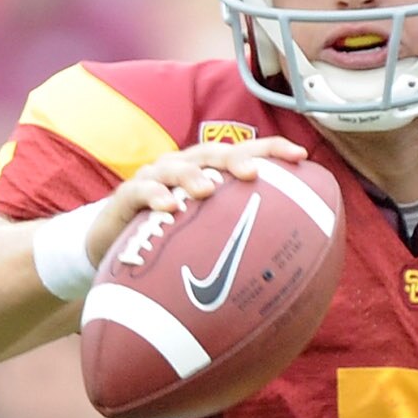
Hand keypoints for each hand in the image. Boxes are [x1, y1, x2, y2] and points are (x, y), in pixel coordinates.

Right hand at [86, 137, 310, 273]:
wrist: (116, 244)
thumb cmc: (173, 236)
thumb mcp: (211, 233)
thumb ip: (243, 237)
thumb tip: (293, 268)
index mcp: (208, 170)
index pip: (243, 152)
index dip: (271, 149)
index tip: (301, 155)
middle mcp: (183, 167)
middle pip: (211, 153)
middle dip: (234, 158)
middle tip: (252, 172)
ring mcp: (154, 178)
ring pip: (176, 167)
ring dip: (192, 175)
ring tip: (208, 189)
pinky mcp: (126, 196)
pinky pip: (140, 191)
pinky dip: (154, 195)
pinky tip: (167, 206)